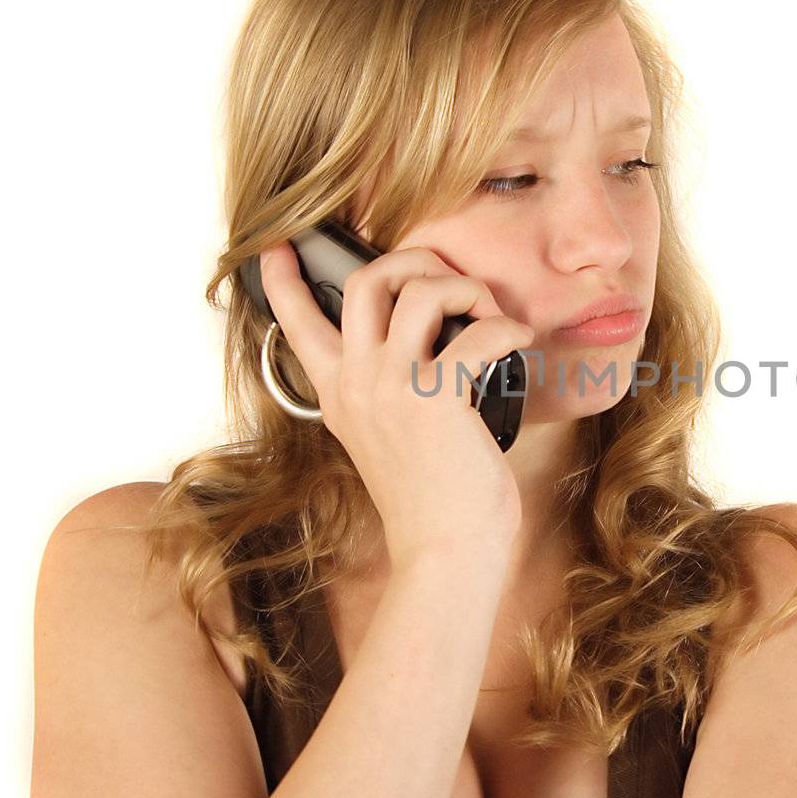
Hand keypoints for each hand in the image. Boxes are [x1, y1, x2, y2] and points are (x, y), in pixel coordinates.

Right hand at [256, 238, 533, 572]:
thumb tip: (431, 342)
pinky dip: (506, 326)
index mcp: (338, 392)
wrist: (444, 551)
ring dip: (465, 287)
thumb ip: (387, 392)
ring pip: (418, 289)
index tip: (277, 246)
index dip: (284, 278)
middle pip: (363, 280)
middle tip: (445, 280)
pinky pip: (477, 330)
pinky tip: (519, 341)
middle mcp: (356, 382)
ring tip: (489, 313)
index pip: (295, 323)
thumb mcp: (386, 438)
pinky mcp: (436, 398)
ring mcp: (392, 387)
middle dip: (411, 261)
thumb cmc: (431, 499)